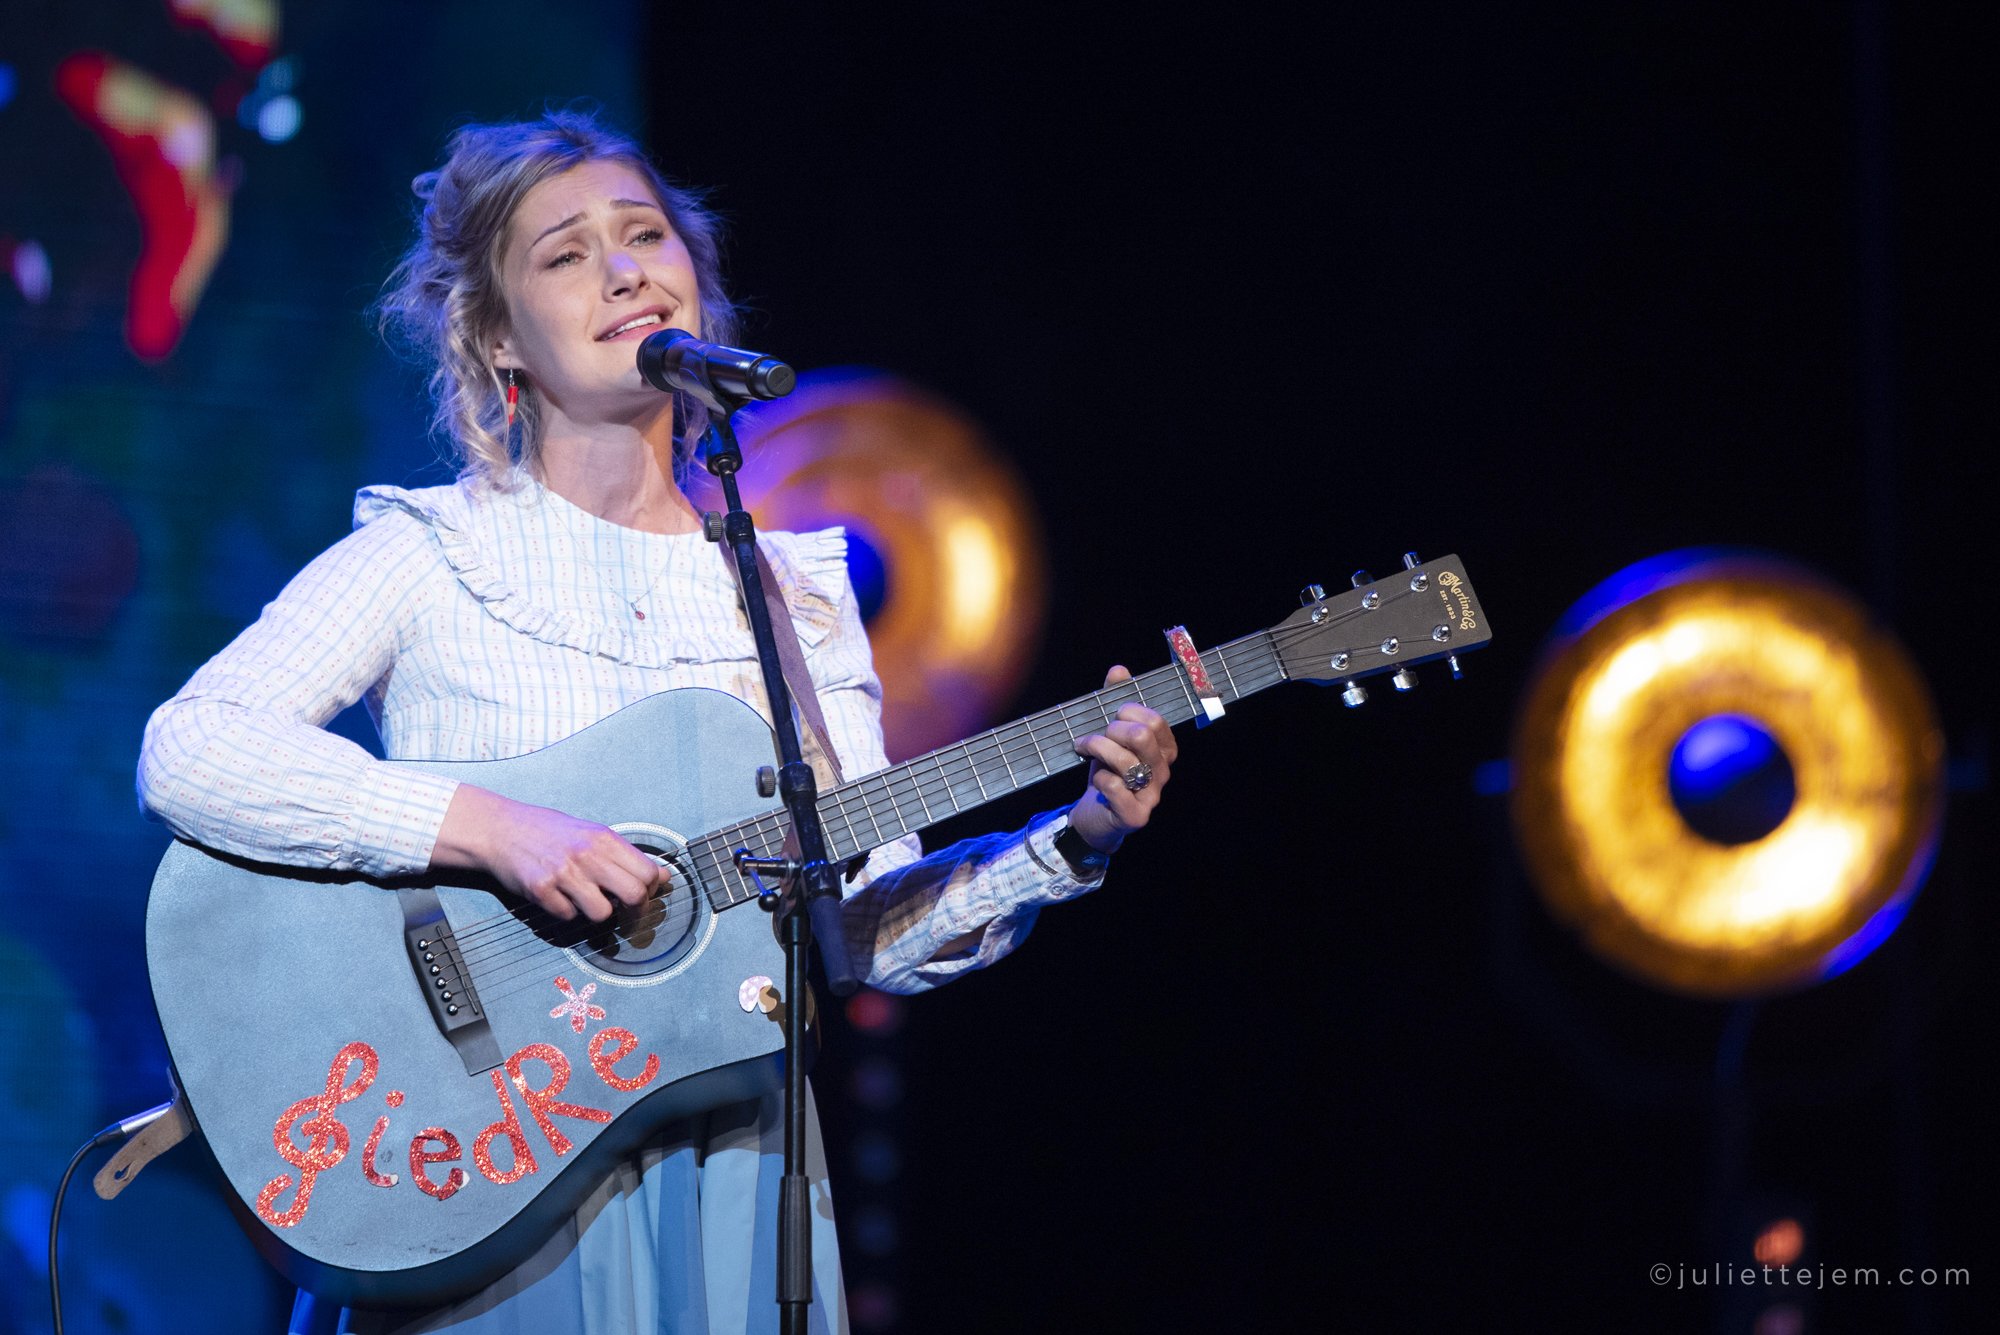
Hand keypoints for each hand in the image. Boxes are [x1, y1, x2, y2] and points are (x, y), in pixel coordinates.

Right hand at [431, 784, 663, 922]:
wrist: (500, 829)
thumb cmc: (548, 832)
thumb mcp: (591, 833)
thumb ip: (625, 855)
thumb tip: (663, 876)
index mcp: (604, 838)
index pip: (648, 872)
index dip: (651, 889)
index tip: (643, 894)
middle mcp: (587, 855)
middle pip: (634, 895)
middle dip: (634, 910)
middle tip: (624, 911)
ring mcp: (563, 874)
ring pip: (602, 913)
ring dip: (597, 913)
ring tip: (585, 900)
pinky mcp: (541, 891)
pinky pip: (568, 916)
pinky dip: (566, 912)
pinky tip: (558, 896)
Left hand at [1066, 665, 1176, 853]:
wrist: (1096, 817)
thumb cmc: (1107, 771)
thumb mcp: (1111, 736)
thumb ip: (1116, 702)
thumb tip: (1119, 671)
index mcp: (1163, 750)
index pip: (1156, 720)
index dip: (1129, 712)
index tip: (1110, 717)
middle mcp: (1162, 772)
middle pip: (1142, 736)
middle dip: (1112, 730)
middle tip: (1095, 736)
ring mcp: (1151, 795)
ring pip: (1127, 761)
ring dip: (1097, 749)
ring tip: (1083, 749)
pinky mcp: (1135, 815)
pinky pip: (1115, 787)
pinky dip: (1100, 777)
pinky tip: (1096, 778)